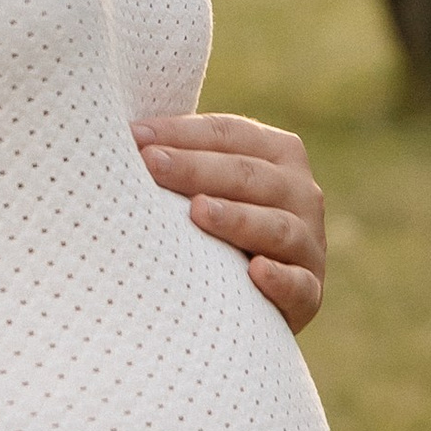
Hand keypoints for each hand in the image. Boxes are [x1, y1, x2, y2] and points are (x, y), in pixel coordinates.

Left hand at [137, 112, 326, 333]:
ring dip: (237, 218)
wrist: (253, 296)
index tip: (133, 138)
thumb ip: (179, 156)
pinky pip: (299, 285)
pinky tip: (255, 272)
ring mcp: (309, 243)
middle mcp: (302, 193)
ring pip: (276, 226)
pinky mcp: (310, 292)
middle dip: (196, 168)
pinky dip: (280, 279)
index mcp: (279, 153)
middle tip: (150, 166)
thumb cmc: (214, 226)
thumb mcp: (207, 184)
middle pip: (249, 175)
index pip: (229, 134)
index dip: (181, 133)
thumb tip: (120, 134)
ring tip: (198, 211)